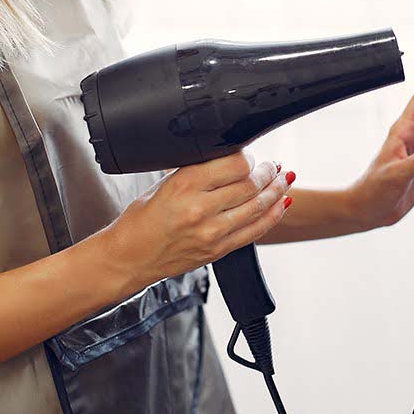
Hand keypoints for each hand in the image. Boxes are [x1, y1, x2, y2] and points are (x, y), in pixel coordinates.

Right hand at [105, 151, 295, 288]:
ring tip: (284, 180)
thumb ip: (197, 171)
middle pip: (250, 185)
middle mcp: (200, 208)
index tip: (251, 155)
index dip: (250, 158)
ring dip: (277, 191)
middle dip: (269, 172)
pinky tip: (282, 203)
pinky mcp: (218, 250)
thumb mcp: (164, 184)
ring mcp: (212, 232)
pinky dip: (273, 215)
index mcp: (184, 185)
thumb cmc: (141, 219)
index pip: (235, 164)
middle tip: (274, 166)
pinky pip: (256, 231)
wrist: (129, 258)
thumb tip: (230, 158)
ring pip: (258, 207)